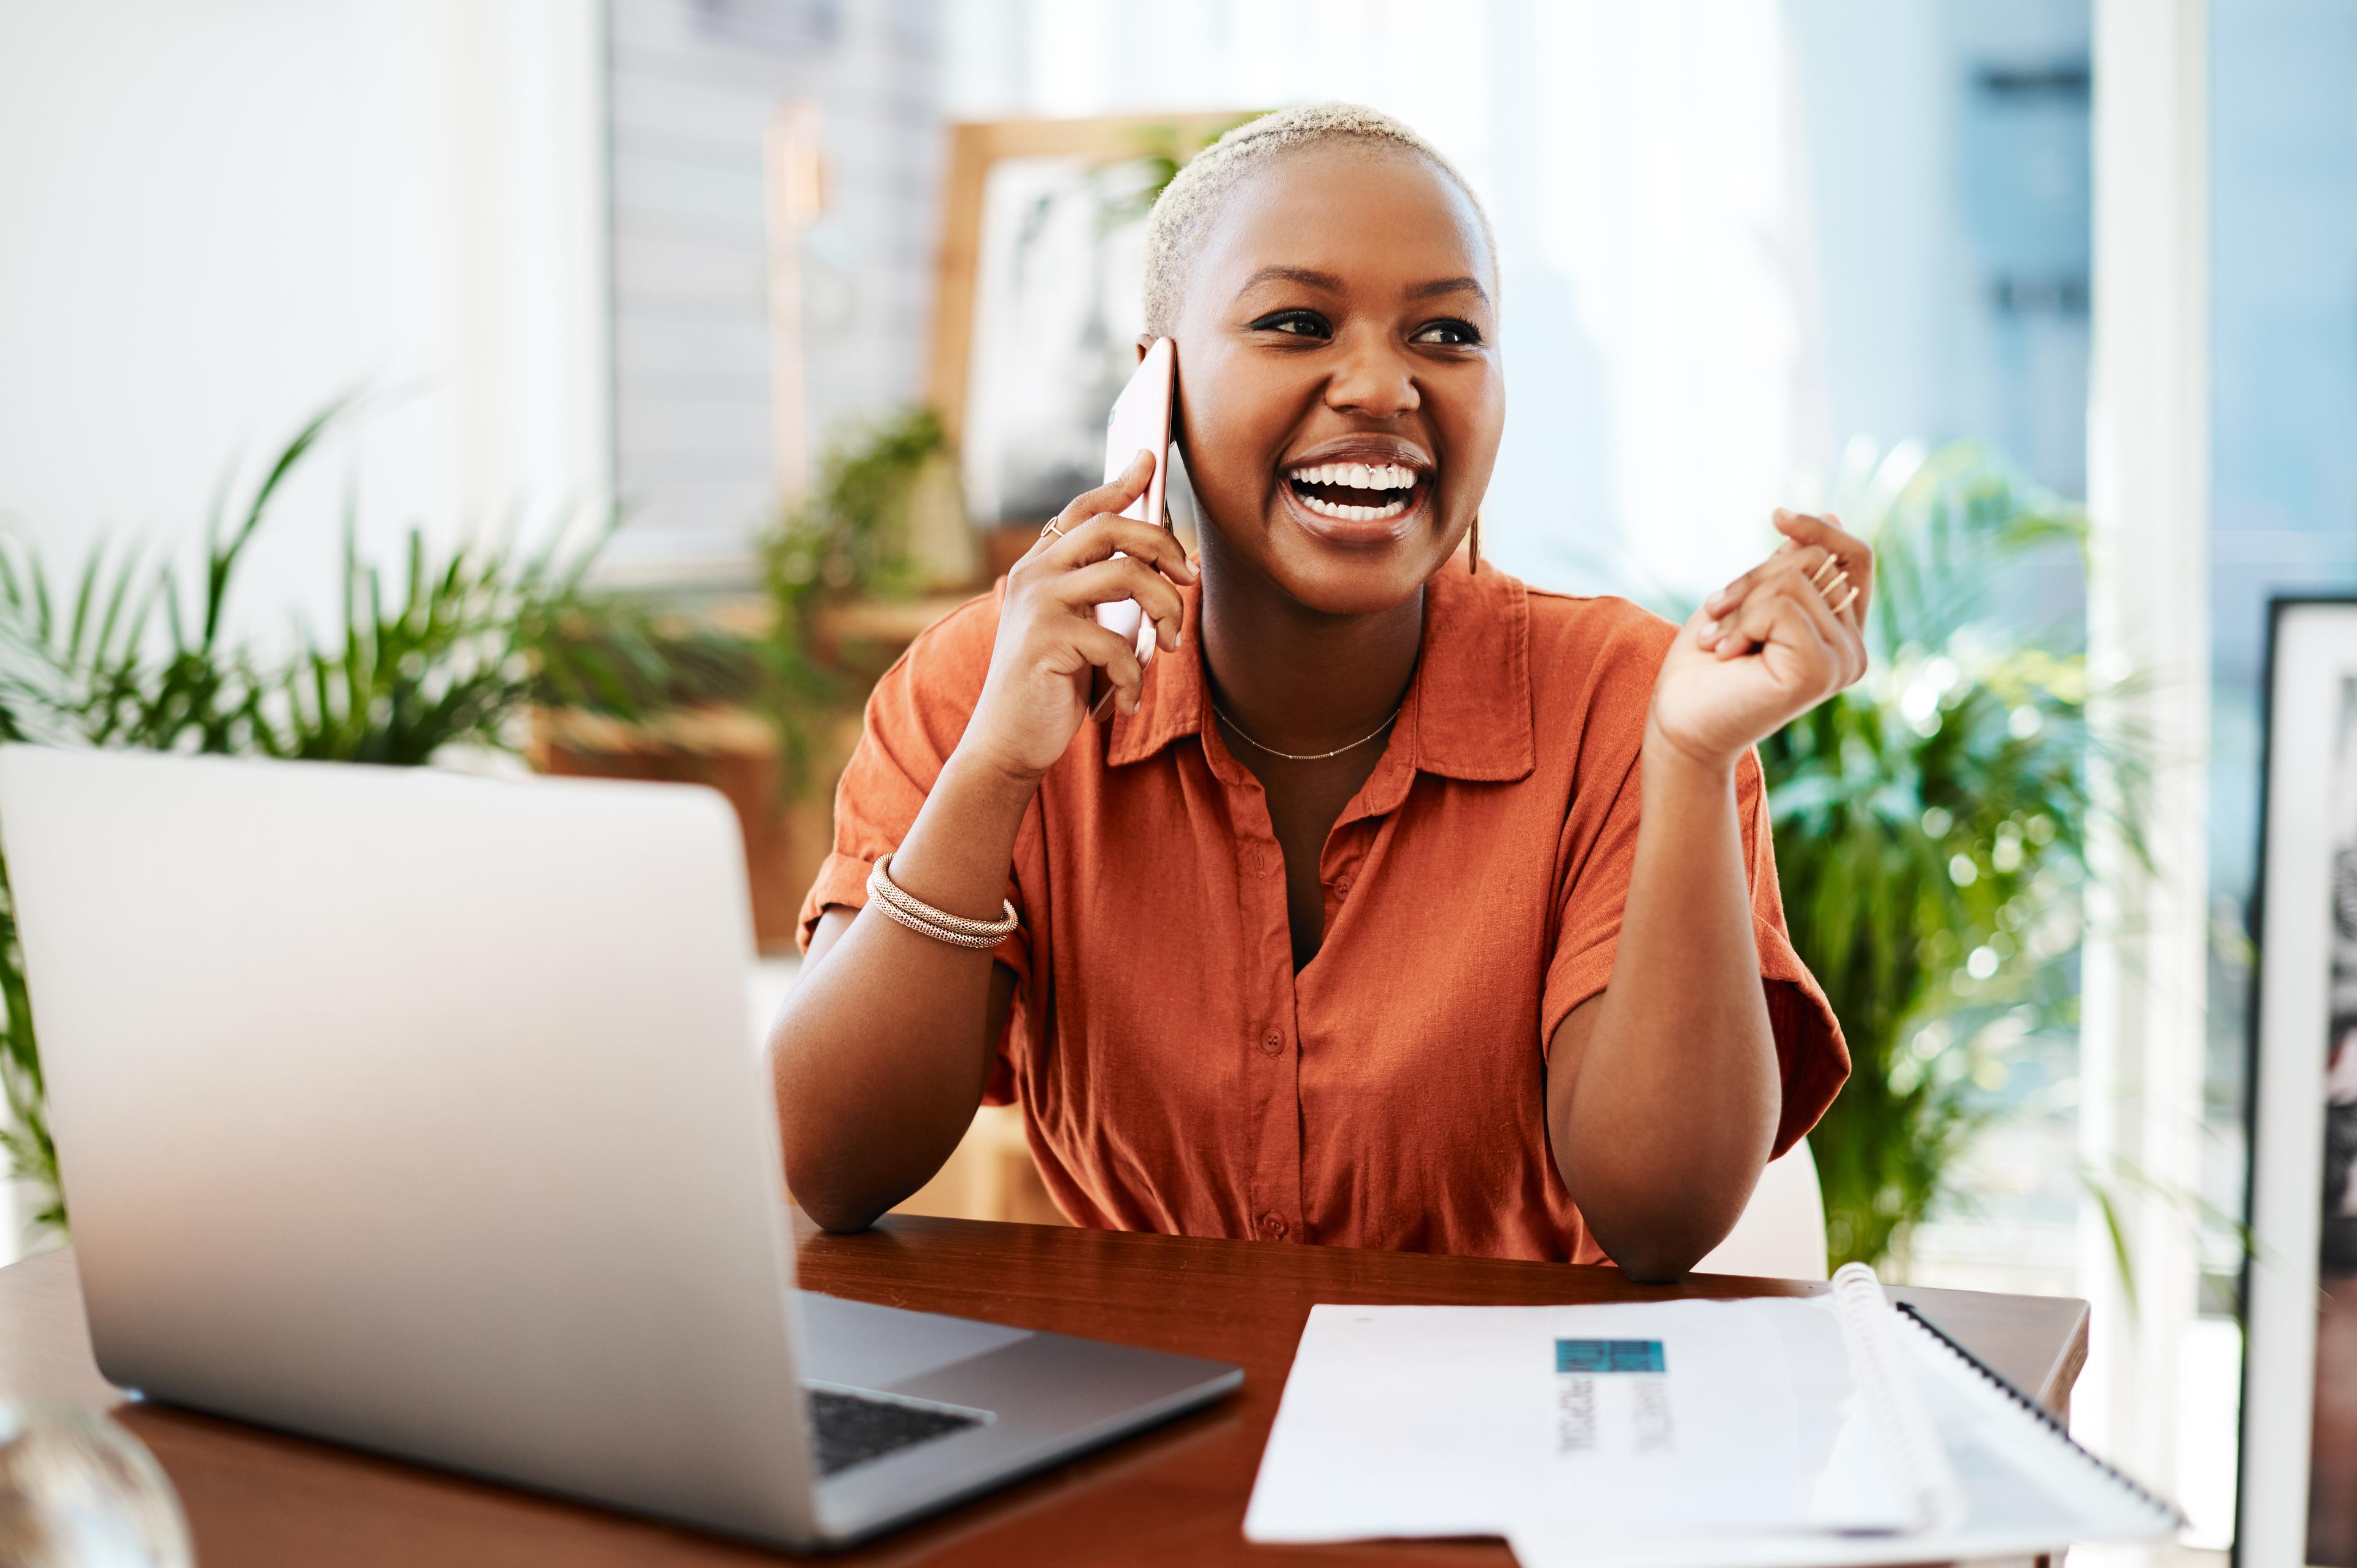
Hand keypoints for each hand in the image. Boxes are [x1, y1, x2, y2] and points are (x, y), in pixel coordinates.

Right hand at [958, 450, 1196, 784]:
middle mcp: (1034, 573)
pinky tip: (1129, 702)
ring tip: (1172, 646)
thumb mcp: (1079, 629)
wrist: (1008, 741)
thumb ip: (1102, 593)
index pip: (1083, 510)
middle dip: (1164, 546)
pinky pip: (1119, 642)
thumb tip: (1160, 565)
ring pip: (1127, 574)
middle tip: (1190, 578)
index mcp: (1040, 566)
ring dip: (1166, 610)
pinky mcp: (1046, 638)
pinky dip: (1136, 677)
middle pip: (1113, 528)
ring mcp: (1037, 602)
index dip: (1119, 483)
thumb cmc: (1053, 686)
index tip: (1148, 460)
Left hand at [1647, 510, 1871, 774]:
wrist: (1680, 722)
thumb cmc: (1707, 666)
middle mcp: (1853, 648)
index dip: (1819, 529)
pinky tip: (1726, 654)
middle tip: (1714, 611)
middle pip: (1816, 560)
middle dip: (1753, 576)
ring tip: (1717, 641)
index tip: (1776, 516)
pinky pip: (1782, 607)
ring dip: (1740, 604)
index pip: (1855, 557)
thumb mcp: (1750, 601)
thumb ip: (1790, 568)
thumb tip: (1832, 515)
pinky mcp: (1821, 671)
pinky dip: (1742, 622)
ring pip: (1793, 581)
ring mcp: (1843, 661)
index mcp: (1842, 630)